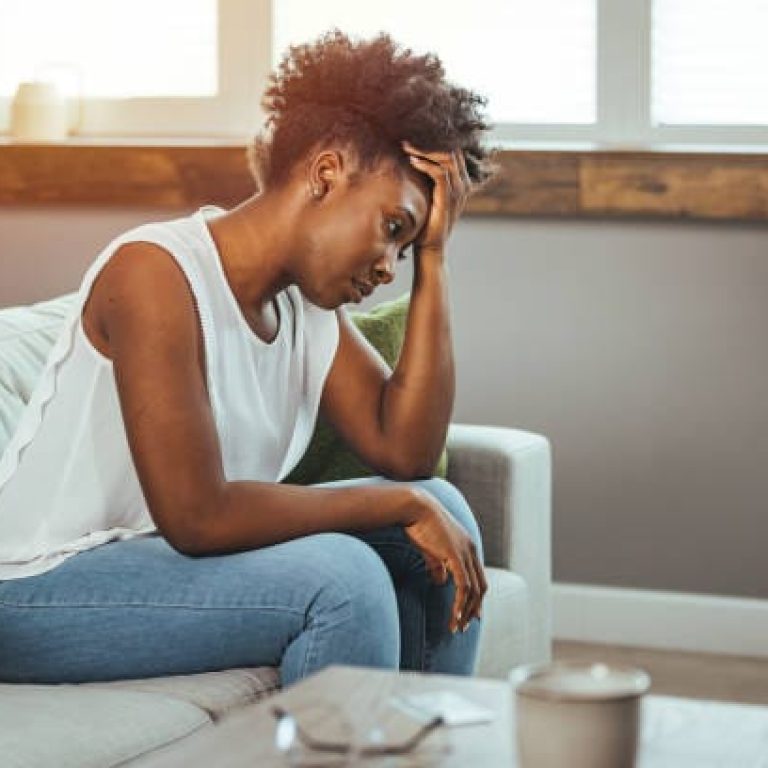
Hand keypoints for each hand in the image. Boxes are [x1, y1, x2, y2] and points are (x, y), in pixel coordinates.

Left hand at [400, 141, 471, 258]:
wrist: (429, 247)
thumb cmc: (425, 224)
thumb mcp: (428, 197)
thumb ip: (427, 181)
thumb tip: (411, 161)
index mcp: (460, 182)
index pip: (452, 152)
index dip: (434, 142)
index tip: (413, 138)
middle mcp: (463, 185)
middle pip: (451, 150)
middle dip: (429, 142)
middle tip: (407, 139)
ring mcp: (458, 192)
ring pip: (447, 158)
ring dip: (425, 150)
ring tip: (407, 147)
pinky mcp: (448, 199)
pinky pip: (440, 173)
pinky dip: (425, 164)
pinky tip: (412, 162)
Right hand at [402, 488, 486, 632]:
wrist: (414, 507)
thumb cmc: (419, 524)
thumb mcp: (431, 549)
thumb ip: (439, 565)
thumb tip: (441, 582)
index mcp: (467, 546)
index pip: (478, 577)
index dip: (476, 598)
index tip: (471, 615)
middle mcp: (471, 550)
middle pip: (480, 587)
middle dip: (473, 609)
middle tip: (464, 626)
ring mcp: (465, 552)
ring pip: (473, 590)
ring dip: (466, 611)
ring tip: (456, 626)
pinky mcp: (456, 556)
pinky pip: (463, 586)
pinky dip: (461, 604)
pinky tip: (454, 616)